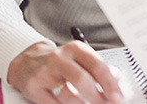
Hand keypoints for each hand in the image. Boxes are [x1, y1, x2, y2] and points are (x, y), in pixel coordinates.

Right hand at [7, 40, 122, 103]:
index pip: (97, 66)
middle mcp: (59, 58)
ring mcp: (45, 73)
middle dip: (98, 97)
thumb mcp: (80, 59)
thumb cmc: (60, 63)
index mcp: (76, 49)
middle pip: (82, 80)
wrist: (28, 62)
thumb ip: (98, 68)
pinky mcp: (33, 88)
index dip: (110, 84)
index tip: (118, 96)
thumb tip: (116, 81)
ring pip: (68, 95)